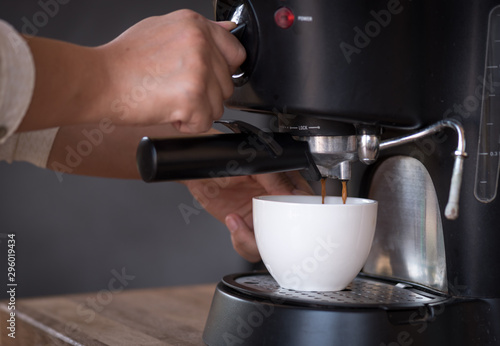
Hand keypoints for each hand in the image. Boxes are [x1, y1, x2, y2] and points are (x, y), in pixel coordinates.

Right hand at [99, 9, 245, 132]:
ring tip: (168, 99)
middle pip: (226, 84)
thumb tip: (227, 31)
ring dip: (196, 111)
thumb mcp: (161, 29)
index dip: (222, 71)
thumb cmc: (123, 61)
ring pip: (218, 106)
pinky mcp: (192, 97)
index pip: (235, 52)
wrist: (98, 81)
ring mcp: (198, 70)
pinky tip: (168, 111)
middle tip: (175, 89)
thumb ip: (197, 33)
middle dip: (205, 94)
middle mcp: (200, 43)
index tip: (207, 79)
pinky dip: (187, 125)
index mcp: (194, 25)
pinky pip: (205, 122)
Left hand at [183, 171, 313, 261]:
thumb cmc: (224, 156)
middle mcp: (275, 200)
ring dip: (255, 241)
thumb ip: (274, 177)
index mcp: (285, 181)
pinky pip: (251, 246)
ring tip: (238, 223)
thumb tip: (294, 194)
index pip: (306, 201)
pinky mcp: (244, 225)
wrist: (196, 167)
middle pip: (292, 229)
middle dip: (279, 238)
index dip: (305, 216)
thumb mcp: (252, 162)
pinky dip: (242, 241)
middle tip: (262, 230)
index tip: (293, 221)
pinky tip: (233, 222)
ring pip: (272, 243)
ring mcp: (260, 215)